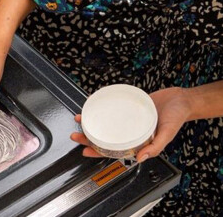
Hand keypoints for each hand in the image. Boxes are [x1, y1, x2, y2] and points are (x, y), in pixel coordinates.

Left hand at [70, 87, 191, 161]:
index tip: (85, 150)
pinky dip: (101, 107)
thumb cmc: (177, 117)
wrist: (181, 98)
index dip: (98, 151)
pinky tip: (92, 105)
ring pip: (105, 122)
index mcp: (138, 142)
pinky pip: (111, 108)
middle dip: (88, 136)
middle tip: (75, 135)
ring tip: (79, 119)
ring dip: (91, 121)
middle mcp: (130, 131)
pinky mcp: (127, 105)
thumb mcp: (167, 133)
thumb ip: (155, 147)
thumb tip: (139, 158)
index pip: (114, 149)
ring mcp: (127, 118)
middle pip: (104, 136)